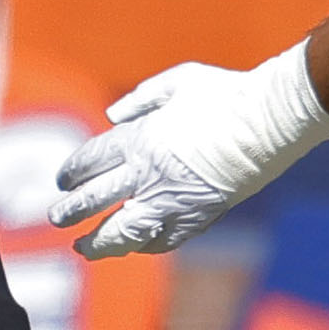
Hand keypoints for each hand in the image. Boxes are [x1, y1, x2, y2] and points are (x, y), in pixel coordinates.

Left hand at [46, 47, 328, 259]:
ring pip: (123, 231)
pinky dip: (145, 245)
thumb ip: (141, 99)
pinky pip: (164, 240)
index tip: (63, 181)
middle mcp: (148, 173)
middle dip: (71, 211)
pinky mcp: (199, 216)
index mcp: (139, 138)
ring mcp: (172, 199)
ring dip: (98, 242)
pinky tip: (135, 246)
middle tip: (57, 218)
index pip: (90, 162)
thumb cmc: (226, 94)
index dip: (72, 173)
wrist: (271, 120)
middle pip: (95, 199)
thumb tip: (113, 117)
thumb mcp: (179, 81)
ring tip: (82, 247)